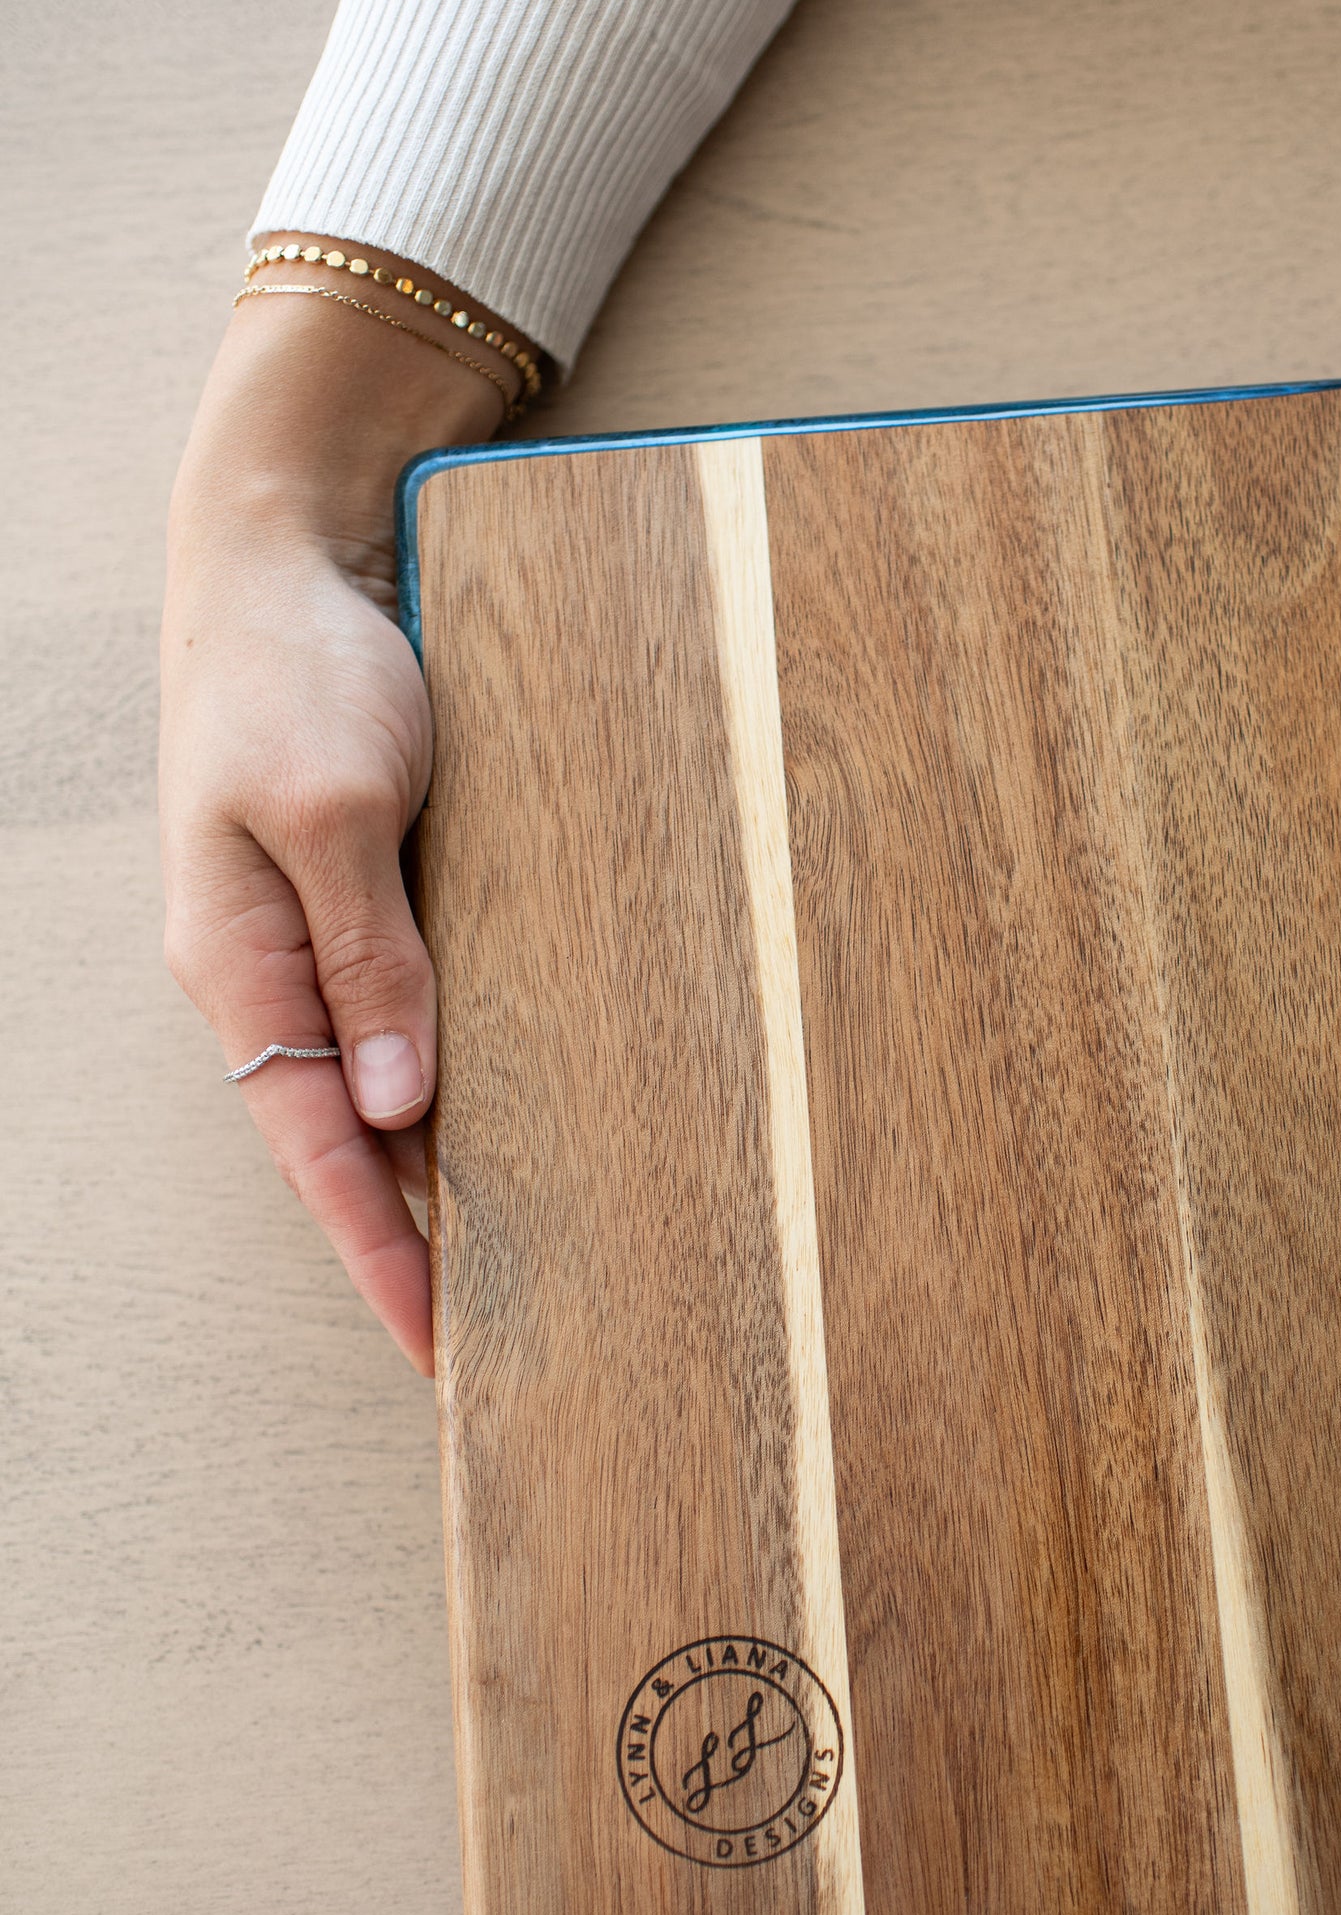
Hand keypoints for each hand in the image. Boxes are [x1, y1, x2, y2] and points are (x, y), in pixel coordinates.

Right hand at [162, 267, 513, 1370]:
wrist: (287, 559)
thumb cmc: (300, 670)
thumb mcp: (339, 804)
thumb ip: (371, 953)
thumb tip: (399, 1107)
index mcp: (240, 969)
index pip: (314, 1153)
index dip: (378, 1257)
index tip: (437, 1355)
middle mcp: (274, 978)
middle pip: (345, 1149)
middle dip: (413, 1251)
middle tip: (499, 1354)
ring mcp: (319, 946)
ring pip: (381, 1097)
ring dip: (441, 1181)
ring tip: (525, 1274)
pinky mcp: (372, 907)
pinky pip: (408, 1027)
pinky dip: (458, 1092)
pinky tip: (516, 1131)